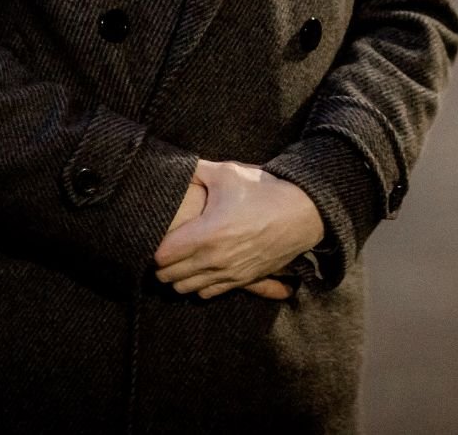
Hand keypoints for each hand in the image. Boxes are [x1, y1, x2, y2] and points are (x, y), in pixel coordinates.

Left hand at [154, 159, 323, 299]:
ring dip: (178, 276)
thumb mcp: (227, 173)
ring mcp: (229, 273)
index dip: (154, 246)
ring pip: (186, 288)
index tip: (156, 235)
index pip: (162, 255)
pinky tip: (200, 268)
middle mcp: (215, 259)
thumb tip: (172, 165)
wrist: (303, 213)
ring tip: (179, 259)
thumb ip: (195, 170)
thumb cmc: (263, 190)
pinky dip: (198, 284)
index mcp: (207, 233)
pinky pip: (207, 293)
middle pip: (170, 275)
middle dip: (162, 264)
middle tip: (165, 247)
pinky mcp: (242, 281)